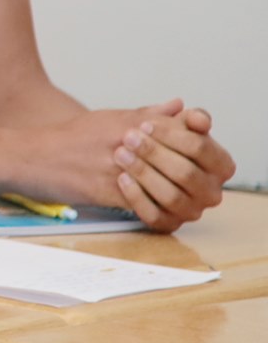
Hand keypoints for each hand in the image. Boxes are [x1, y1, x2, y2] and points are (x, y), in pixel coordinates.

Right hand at [30, 103, 229, 231]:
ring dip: (175, 196)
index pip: (185, 134)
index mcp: (133, 123)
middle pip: (181, 163)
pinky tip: (153, 209)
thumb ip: (146, 114)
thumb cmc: (68, 138)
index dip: (198, 149)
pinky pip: (143, 206)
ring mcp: (118, 168)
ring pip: (166, 187)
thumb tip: (179, 106)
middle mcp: (129, 142)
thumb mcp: (108, 118)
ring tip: (176, 200)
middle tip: (194, 186)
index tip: (197, 160)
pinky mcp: (106, 192)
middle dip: (191, 178)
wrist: (29, 156)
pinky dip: (152, 209)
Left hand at [111, 101, 232, 231]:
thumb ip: (188, 118)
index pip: (201, 148)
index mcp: (222, 165)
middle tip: (128, 138)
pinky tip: (122, 178)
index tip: (145, 124)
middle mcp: (212, 192)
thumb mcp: (174, 124)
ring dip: (143, 173)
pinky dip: (137, 197)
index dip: (171, 135)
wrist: (133, 158)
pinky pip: (155, 216)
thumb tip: (197, 118)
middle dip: (154, 153)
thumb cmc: (160, 140)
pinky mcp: (170, 223)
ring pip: (171, 196)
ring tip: (120, 155)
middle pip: (186, 173)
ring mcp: (192, 211)